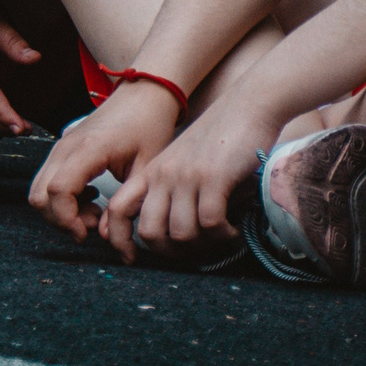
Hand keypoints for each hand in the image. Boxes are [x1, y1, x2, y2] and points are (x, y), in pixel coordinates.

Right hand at [28, 80, 179, 246]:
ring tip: (94, 213)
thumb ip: (124, 205)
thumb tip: (104, 235)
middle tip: (92, 225)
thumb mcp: (145, 170)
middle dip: (60, 219)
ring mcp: (60, 146)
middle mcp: (65, 147)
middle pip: (39, 194)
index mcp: (87, 149)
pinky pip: (46, 180)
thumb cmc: (149, 127)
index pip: (58, 191)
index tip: (88, 232)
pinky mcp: (62, 148)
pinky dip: (60, 198)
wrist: (144, 95)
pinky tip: (91, 197)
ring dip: (59, 210)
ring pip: (38, 189)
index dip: (67, 219)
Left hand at [104, 96, 272, 263]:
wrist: (247, 106)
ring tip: (220, 236)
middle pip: (150, 233)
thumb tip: (176, 238)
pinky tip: (233, 229)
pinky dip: (223, 235)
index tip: (132, 259)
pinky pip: (210, 224)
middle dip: (173, 252)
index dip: (119, 240)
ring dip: (204, 245)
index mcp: (151, 173)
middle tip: (197, 250)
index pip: (118, 210)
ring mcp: (186, 176)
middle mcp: (162, 175)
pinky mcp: (213, 177)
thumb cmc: (220, 140)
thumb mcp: (185, 163)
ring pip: (181, 233)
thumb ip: (174, 192)